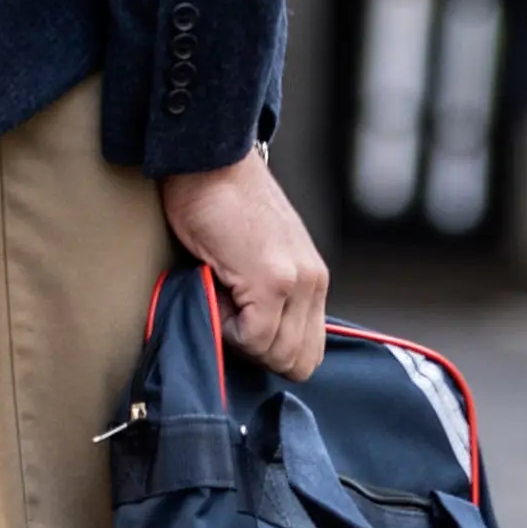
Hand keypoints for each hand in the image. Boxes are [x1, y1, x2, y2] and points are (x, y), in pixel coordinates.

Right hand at [158, 152, 329, 379]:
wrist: (211, 164)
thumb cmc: (224, 207)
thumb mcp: (260, 257)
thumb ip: (270, 297)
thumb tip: (255, 343)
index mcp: (314, 280)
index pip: (308, 354)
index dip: (270, 352)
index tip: (242, 326)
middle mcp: (313, 282)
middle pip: (296, 363)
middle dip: (256, 352)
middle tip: (229, 314)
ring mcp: (296, 282)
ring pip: (274, 355)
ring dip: (240, 340)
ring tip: (222, 297)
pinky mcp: (271, 279)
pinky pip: (252, 337)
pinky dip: (226, 328)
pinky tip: (217, 290)